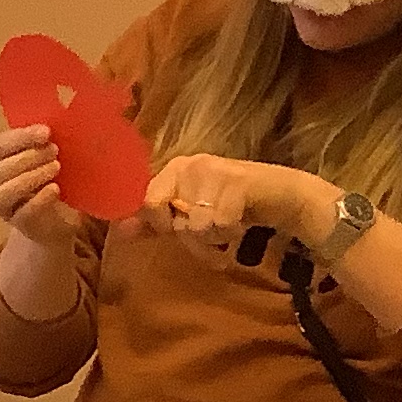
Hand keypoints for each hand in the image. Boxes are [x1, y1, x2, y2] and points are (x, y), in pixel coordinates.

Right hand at [0, 123, 81, 250]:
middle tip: (54, 150)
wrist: (58, 216)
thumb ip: (42, 141)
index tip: (46, 132)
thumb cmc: (48, 176)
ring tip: (56, 167)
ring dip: (30, 177)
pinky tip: (55, 189)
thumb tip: (53, 125)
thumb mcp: (45, 155)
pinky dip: (39, 200)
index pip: (0, 145)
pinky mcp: (18, 224)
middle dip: (28, 157)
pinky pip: (23, 213)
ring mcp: (2, 206)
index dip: (22, 138)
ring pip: (4, 193)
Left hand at [144, 154, 333, 252]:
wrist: (281, 196)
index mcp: (173, 169)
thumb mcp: (188, 215)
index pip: (148, 204)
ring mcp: (214, 169)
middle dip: (193, 237)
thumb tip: (120, 229)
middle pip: (174, 220)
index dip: (164, 225)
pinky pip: (219, 224)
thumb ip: (154, 223)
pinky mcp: (238, 180)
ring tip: (229, 224)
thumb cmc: (231, 205)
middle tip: (212, 230)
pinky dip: (231, 232)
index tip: (184, 227)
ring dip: (214, 236)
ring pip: (197, 225)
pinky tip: (241, 221)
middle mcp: (190, 164)